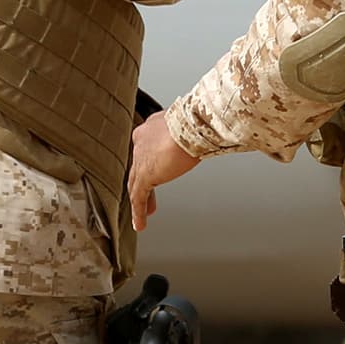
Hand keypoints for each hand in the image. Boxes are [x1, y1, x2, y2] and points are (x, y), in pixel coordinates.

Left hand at [128, 110, 200, 231]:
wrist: (192, 123)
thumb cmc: (198, 119)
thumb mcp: (194, 127)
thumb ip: (194, 136)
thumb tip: (209, 138)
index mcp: (153, 127)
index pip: (148, 147)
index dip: (152, 160)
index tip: (159, 168)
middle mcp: (143, 141)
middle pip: (140, 166)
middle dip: (144, 181)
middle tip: (147, 194)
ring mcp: (141, 157)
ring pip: (136, 183)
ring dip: (140, 200)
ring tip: (142, 215)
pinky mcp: (145, 174)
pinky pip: (138, 197)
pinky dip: (138, 212)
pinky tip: (140, 224)